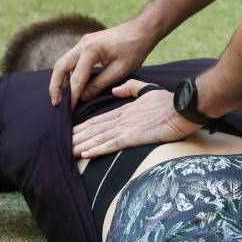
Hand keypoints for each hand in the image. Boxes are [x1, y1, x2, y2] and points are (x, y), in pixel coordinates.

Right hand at [49, 18, 158, 105]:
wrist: (142, 30)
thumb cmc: (134, 49)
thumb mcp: (120, 71)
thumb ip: (99, 84)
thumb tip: (83, 97)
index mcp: (91, 50)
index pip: (76, 78)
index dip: (72, 96)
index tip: (69, 110)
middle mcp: (82, 44)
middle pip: (60, 67)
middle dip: (55, 86)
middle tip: (56, 103)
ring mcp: (83, 43)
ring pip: (63, 62)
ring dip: (60, 79)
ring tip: (61, 97)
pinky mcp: (86, 44)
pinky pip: (71, 60)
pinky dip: (68, 73)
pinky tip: (71, 85)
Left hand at [71, 81, 197, 158]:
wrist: (183, 107)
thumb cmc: (169, 102)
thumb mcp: (147, 90)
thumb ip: (130, 88)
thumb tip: (115, 90)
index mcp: (124, 110)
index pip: (98, 120)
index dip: (82, 127)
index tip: (69, 132)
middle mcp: (121, 119)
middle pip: (93, 129)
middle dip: (76, 138)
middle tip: (59, 145)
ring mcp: (127, 128)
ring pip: (98, 138)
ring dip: (82, 145)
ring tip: (66, 152)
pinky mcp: (135, 136)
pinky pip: (112, 144)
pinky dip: (97, 149)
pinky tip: (85, 154)